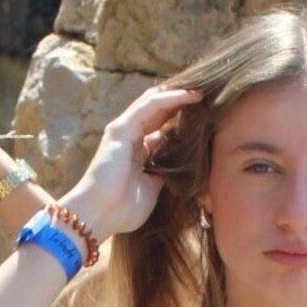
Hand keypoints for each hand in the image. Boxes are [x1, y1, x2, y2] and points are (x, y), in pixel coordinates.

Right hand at [62, 83, 201, 243]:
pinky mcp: (122, 128)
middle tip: (208, 97)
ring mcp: (124, 130)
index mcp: (139, 153)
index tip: (207, 116)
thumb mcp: (153, 188)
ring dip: (179, 95)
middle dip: (182, 102)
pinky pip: (150, 105)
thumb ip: (165, 172)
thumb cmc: (123, 209)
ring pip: (154, 102)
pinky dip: (170, 98)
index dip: (182, 120)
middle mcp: (131, 137)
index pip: (162, 128)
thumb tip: (183, 163)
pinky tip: (189, 95)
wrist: (99, 214)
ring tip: (202, 91)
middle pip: (159, 111)